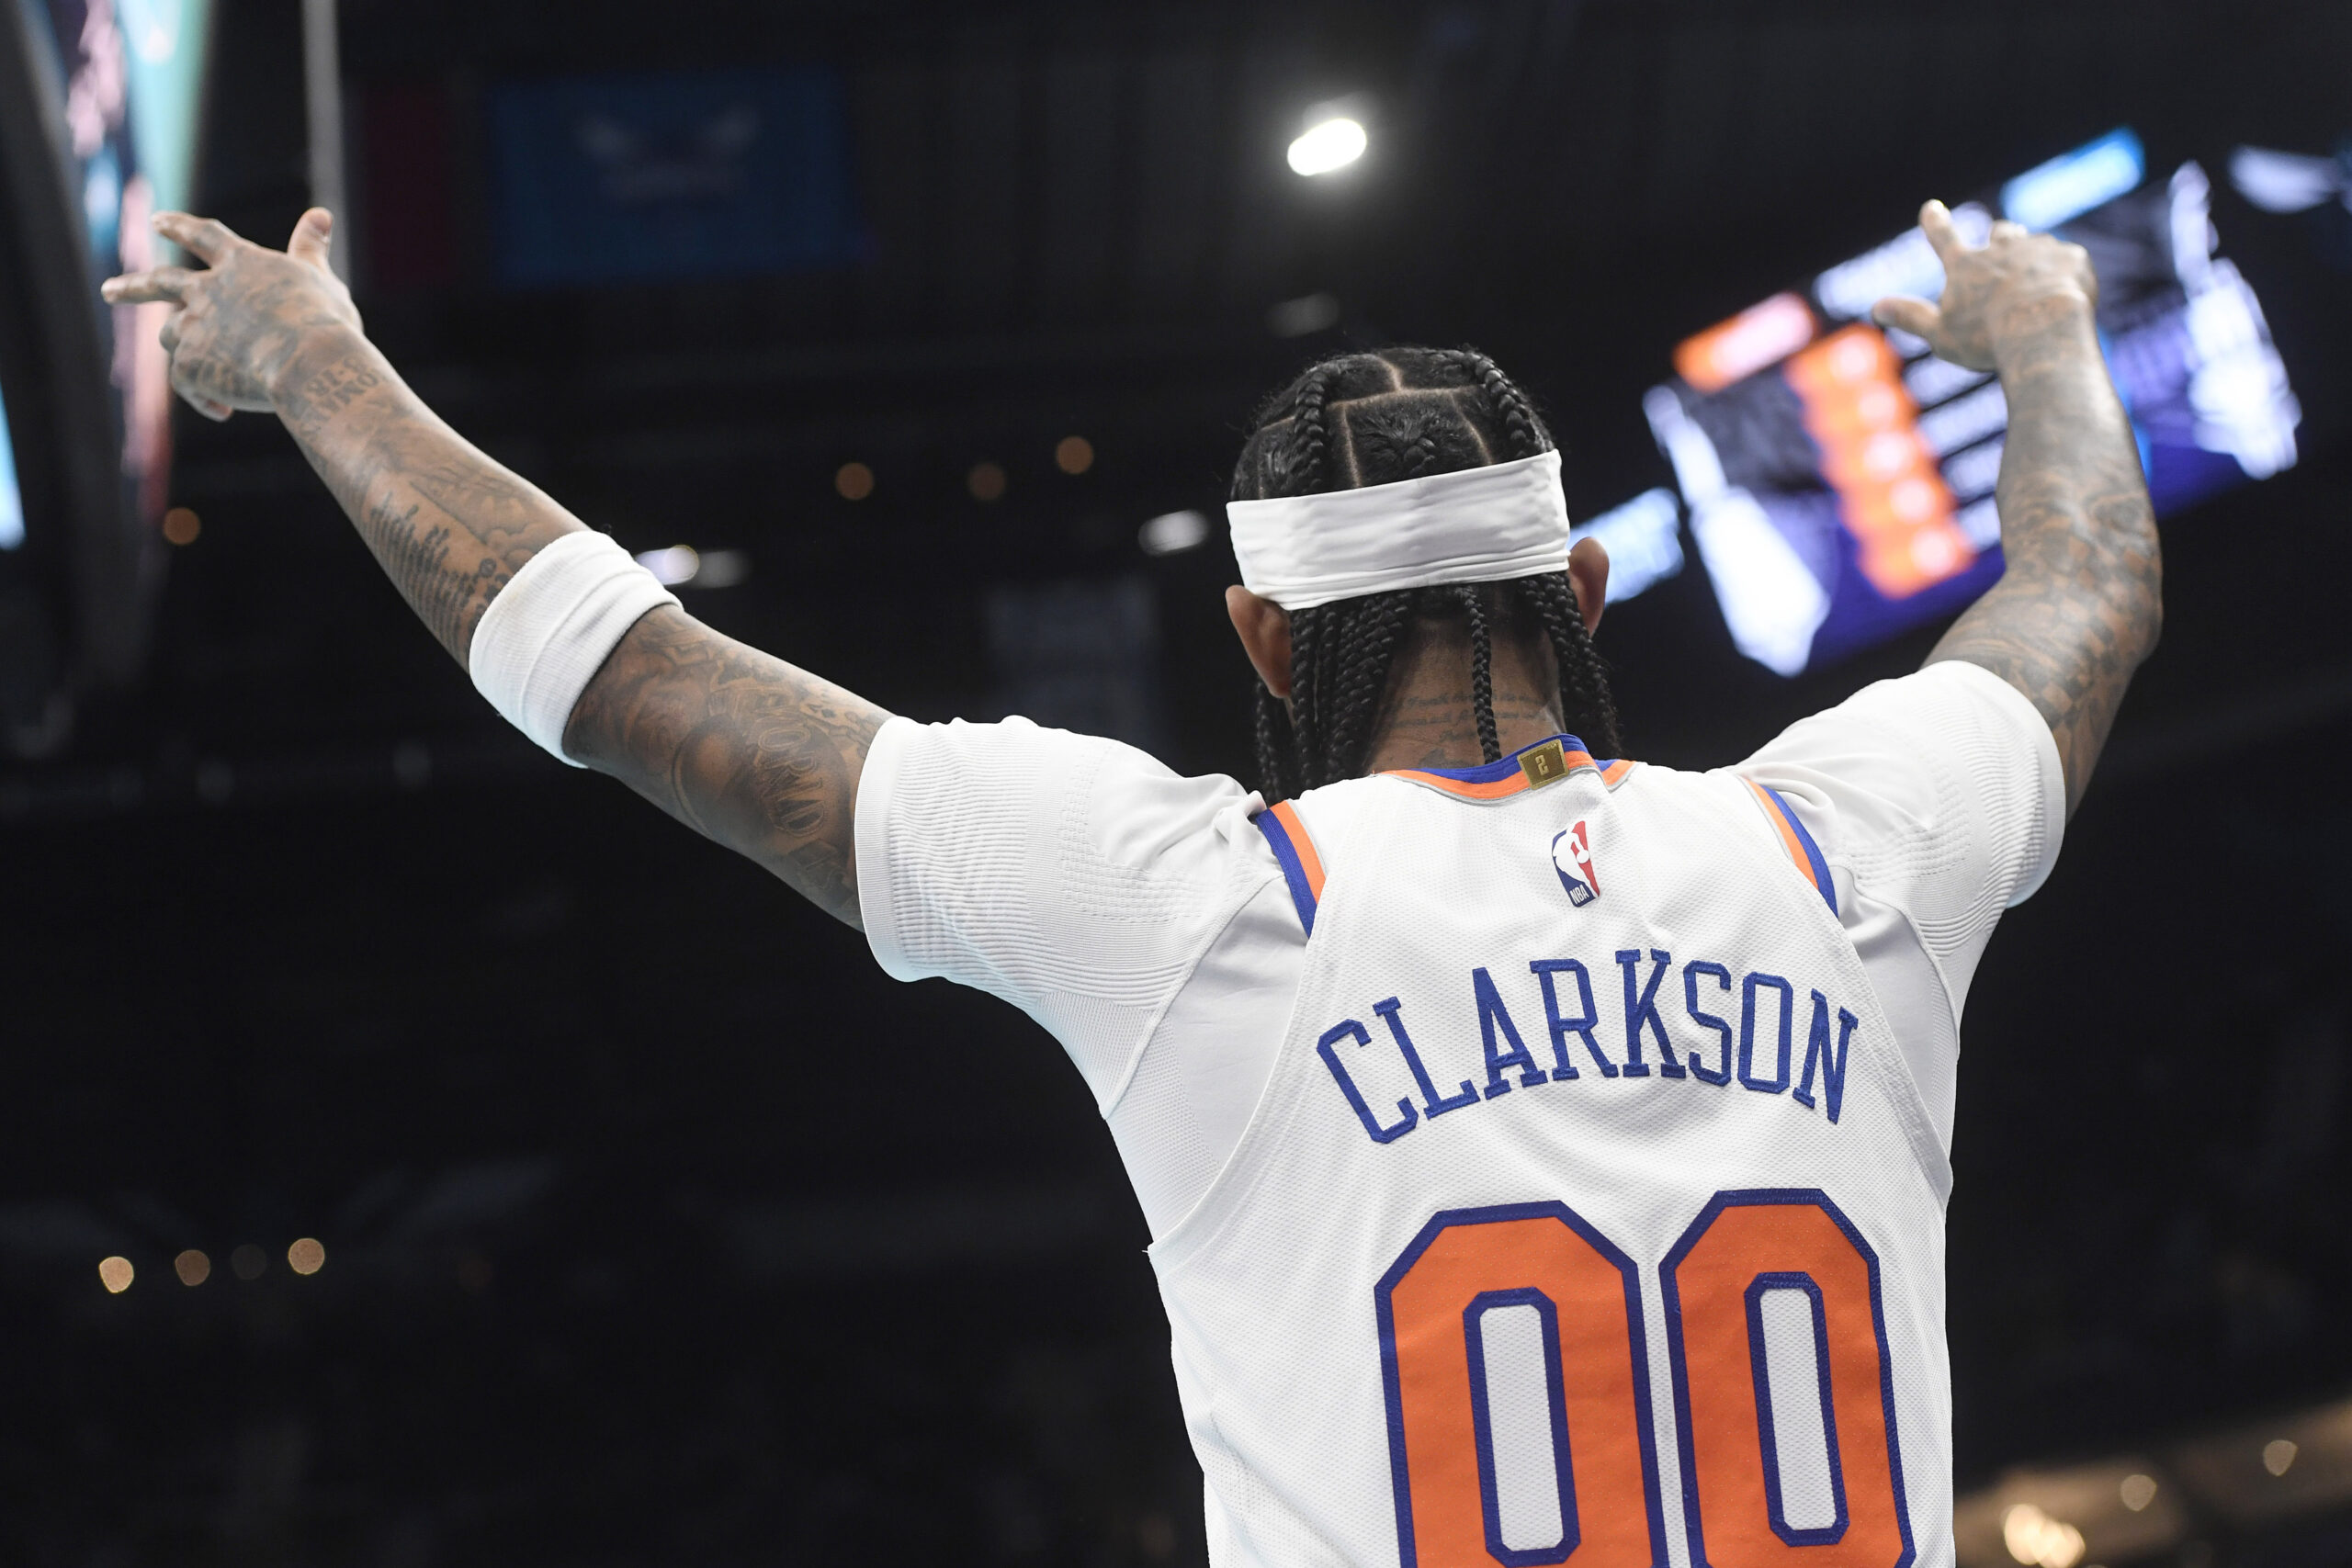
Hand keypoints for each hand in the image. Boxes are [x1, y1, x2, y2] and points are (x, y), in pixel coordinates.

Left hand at [101, 208, 360, 421]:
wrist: (309, 363)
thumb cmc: (323, 322)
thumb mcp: (320, 280)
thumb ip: (310, 250)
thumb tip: (321, 214)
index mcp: (241, 264)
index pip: (203, 236)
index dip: (180, 227)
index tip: (157, 221)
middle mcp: (208, 291)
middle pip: (161, 283)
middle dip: (132, 287)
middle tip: (110, 291)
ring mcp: (194, 327)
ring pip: (172, 334)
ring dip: (183, 347)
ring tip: (197, 367)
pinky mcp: (190, 366)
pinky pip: (188, 384)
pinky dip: (204, 397)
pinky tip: (223, 410)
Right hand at [1871, 200, 2098, 372]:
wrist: (2045, 331)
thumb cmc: (1986, 339)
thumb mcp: (1940, 334)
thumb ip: (1910, 317)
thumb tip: (1876, 308)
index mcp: (1965, 266)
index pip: (1943, 237)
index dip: (1935, 222)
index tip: (1931, 208)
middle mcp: (2001, 248)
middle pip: (2000, 233)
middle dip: (2000, 238)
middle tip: (2002, 242)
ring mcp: (2039, 250)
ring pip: (2035, 244)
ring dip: (2033, 256)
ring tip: (2038, 278)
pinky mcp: (2072, 258)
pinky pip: (2069, 260)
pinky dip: (2065, 274)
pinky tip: (2068, 293)